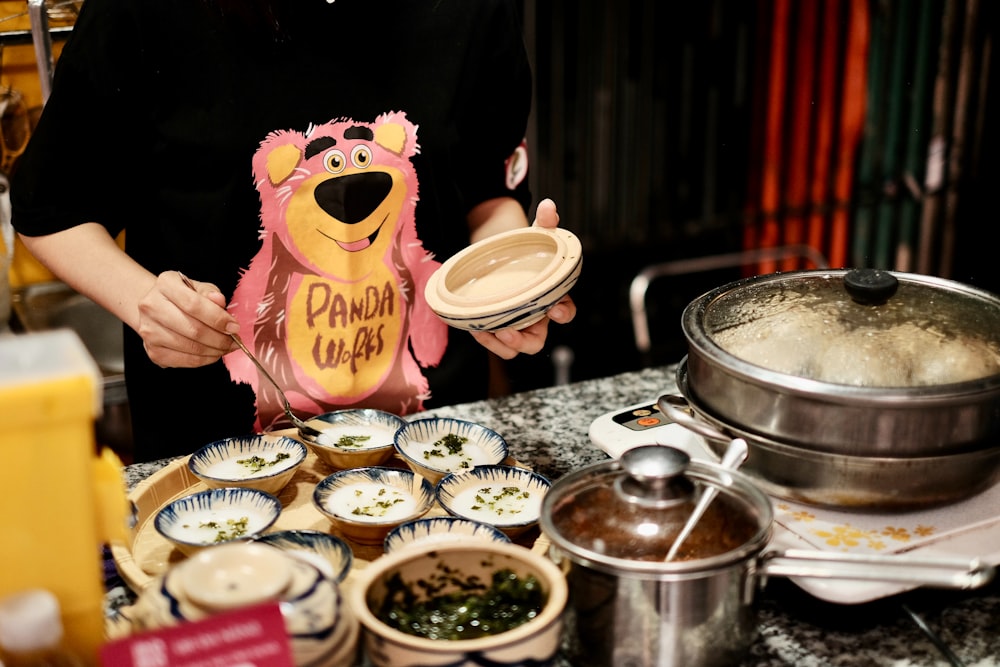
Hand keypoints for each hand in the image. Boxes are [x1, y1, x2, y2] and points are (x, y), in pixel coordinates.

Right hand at [136, 271, 238, 367]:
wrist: (156, 308)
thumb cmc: (182, 297)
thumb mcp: (197, 287)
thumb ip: (210, 293)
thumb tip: (219, 302)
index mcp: (165, 285)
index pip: (194, 304)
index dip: (218, 318)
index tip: (234, 326)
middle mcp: (151, 307)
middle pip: (193, 329)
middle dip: (220, 339)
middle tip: (234, 341)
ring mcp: (149, 331)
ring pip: (190, 348)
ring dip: (215, 350)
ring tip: (227, 347)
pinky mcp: (153, 352)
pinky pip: (185, 361)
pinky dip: (204, 359)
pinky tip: (213, 353)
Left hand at [470, 198, 577, 359]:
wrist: (502, 257)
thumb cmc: (526, 251)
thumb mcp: (536, 235)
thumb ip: (545, 223)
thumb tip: (548, 205)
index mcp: (551, 298)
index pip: (565, 312)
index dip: (563, 314)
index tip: (554, 309)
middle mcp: (535, 317)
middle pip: (536, 342)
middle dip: (524, 341)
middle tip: (508, 332)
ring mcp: (515, 324)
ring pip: (514, 348)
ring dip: (501, 345)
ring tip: (487, 332)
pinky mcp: (497, 326)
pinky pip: (495, 343)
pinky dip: (486, 340)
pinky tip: (476, 327)